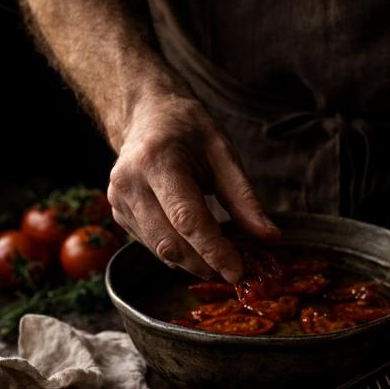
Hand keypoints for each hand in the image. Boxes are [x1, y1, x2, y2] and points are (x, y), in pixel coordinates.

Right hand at [108, 88, 278, 281]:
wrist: (146, 115)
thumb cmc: (188, 130)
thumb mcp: (223, 154)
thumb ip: (245, 199)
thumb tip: (270, 239)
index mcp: (156, 160)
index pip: (187, 219)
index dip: (213, 251)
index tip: (238, 272)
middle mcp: (129, 183)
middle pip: (170, 243)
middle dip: (205, 265)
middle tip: (236, 272)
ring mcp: (119, 202)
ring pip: (160, 251)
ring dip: (194, 264)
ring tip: (221, 260)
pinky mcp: (119, 215)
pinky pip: (153, 247)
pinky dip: (180, 254)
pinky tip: (197, 246)